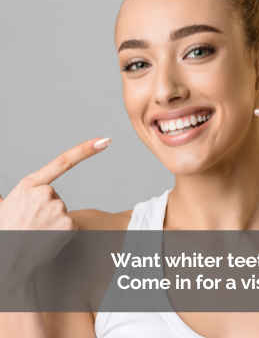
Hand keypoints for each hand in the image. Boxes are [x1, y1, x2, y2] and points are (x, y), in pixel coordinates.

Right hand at [0, 137, 110, 279]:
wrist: (6, 263)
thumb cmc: (4, 233)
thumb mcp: (0, 208)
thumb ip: (2, 197)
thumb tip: (0, 195)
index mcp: (29, 185)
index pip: (63, 161)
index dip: (85, 150)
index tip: (104, 140)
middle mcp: (45, 193)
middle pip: (57, 197)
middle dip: (47, 210)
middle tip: (30, 225)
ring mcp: (58, 208)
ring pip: (62, 212)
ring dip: (52, 223)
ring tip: (34, 233)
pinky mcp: (68, 225)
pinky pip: (70, 226)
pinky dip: (61, 234)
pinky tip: (46, 240)